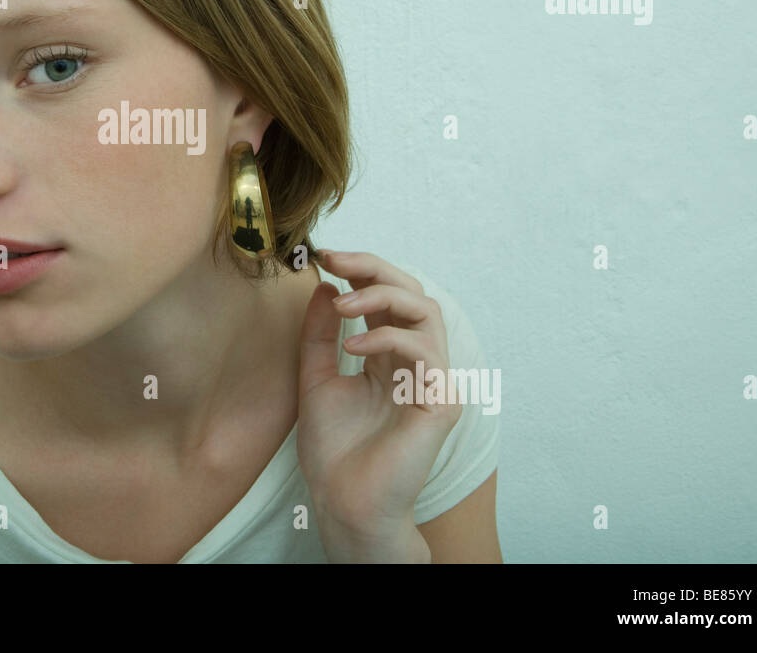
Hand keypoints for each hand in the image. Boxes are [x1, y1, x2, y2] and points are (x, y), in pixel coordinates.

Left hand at [296, 250, 462, 561]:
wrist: (343, 502)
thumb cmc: (333, 449)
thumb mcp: (315, 377)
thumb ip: (319, 334)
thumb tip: (325, 284)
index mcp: (389, 355)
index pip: (386, 297)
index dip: (361, 270)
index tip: (324, 255)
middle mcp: (416, 362)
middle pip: (412, 292)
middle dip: (374, 268)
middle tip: (336, 259)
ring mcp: (433, 380)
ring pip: (426, 311)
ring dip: (381, 296)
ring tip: (341, 303)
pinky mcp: (441, 401)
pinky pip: (424, 349)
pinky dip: (387, 337)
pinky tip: (351, 347)